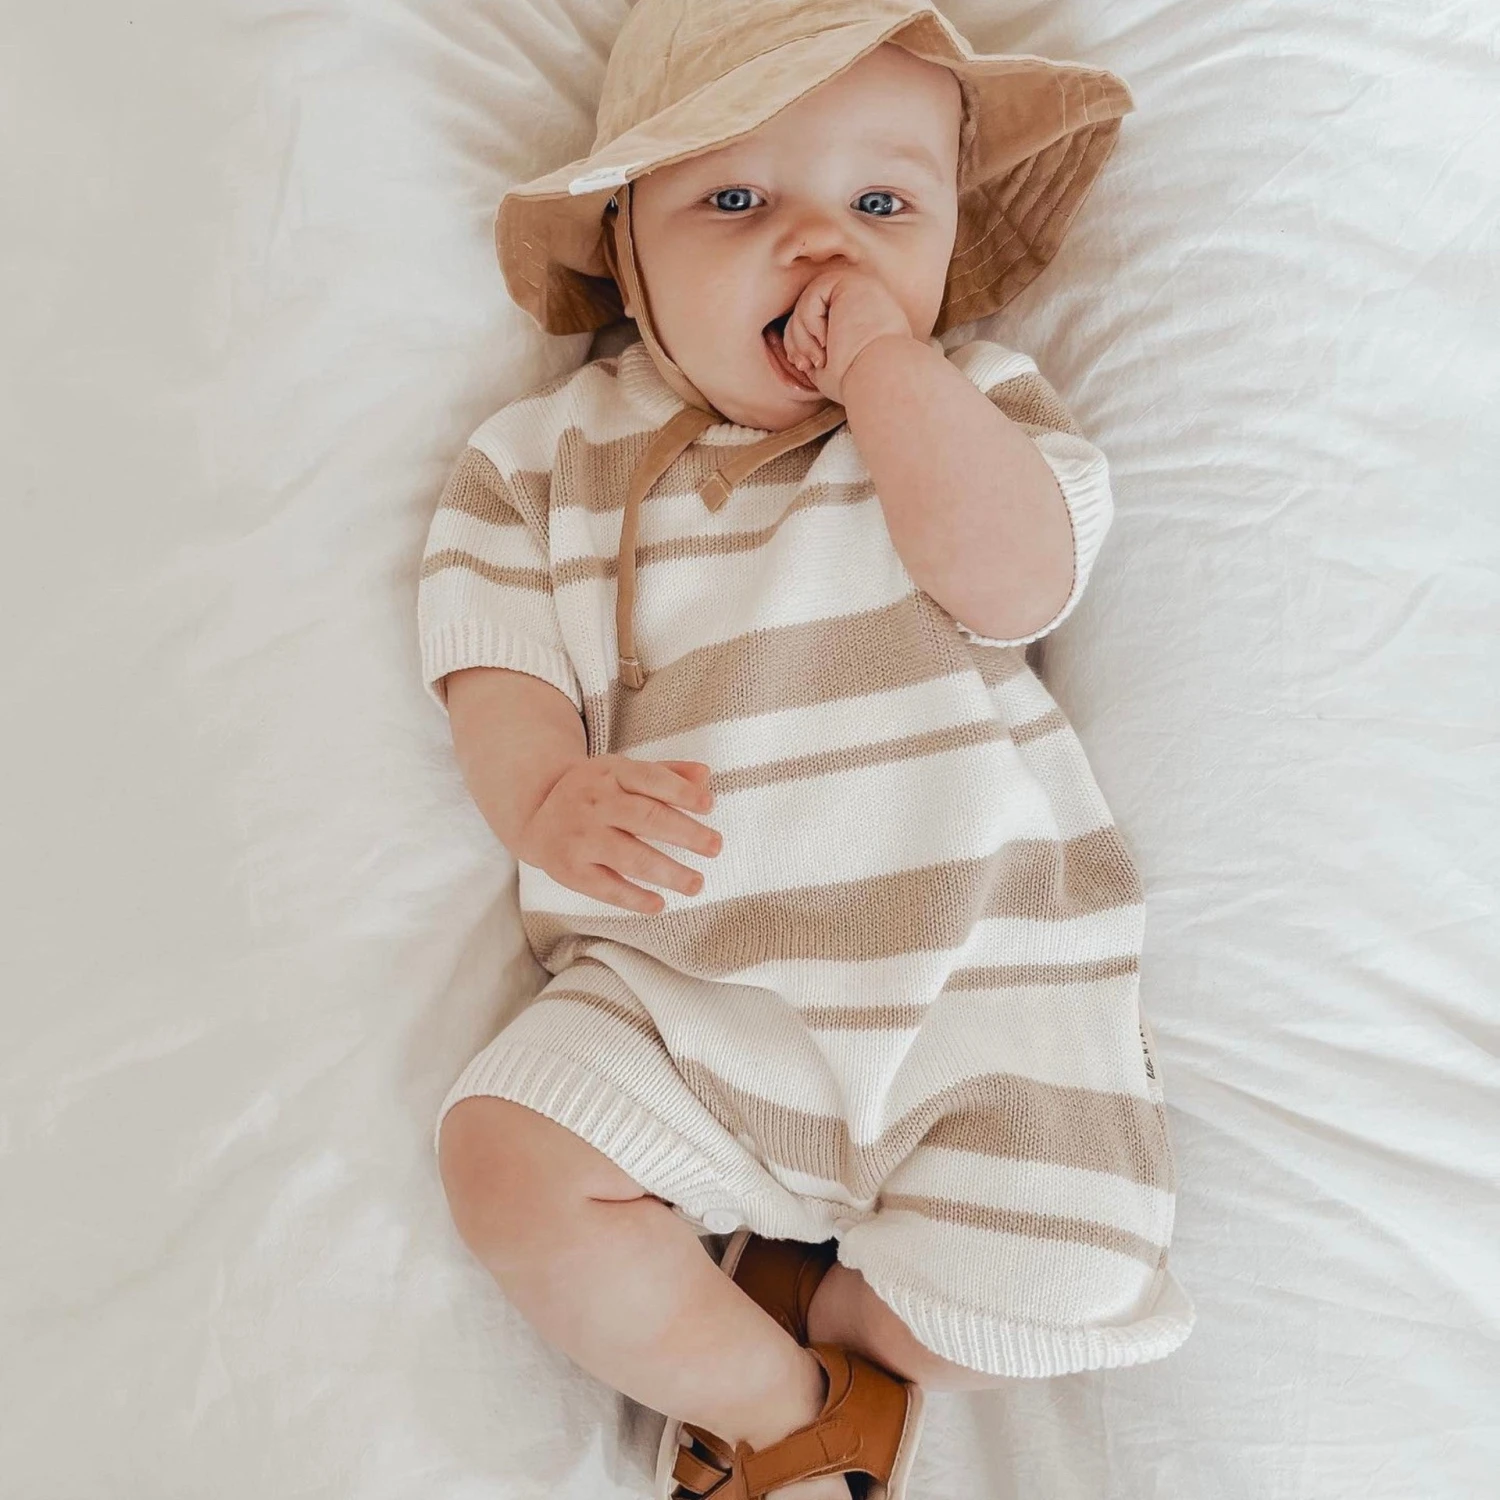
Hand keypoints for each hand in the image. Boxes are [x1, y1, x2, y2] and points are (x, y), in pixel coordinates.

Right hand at [513, 756, 721, 913]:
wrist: (536, 813)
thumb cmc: (594, 791)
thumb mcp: (623, 772)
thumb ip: (666, 773)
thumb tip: (705, 776)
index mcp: (611, 773)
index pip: (650, 779)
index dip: (681, 792)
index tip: (708, 805)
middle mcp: (594, 802)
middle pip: (646, 818)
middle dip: (685, 834)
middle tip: (715, 847)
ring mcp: (581, 837)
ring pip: (630, 857)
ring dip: (668, 872)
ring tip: (696, 884)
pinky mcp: (569, 869)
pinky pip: (606, 887)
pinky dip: (634, 898)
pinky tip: (659, 904)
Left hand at [779, 268, 913, 404]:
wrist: (878, 379)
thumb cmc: (858, 382)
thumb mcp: (829, 365)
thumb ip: (814, 349)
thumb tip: (792, 346)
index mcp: (863, 320)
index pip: (820, 320)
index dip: (801, 342)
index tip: (802, 366)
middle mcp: (863, 300)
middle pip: (810, 310)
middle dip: (796, 340)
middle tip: (804, 365)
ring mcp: (860, 287)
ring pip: (807, 303)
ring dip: (802, 337)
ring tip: (818, 359)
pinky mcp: (852, 281)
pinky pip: (811, 295)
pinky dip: (809, 323)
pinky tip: (827, 341)